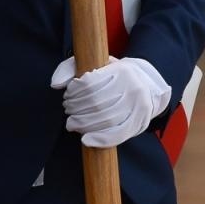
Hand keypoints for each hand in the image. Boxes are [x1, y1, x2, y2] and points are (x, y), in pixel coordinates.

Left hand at [49, 55, 171, 147]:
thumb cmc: (115, 76)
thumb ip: (71, 68)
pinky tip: (86, 139)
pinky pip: (118, 135)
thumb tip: (56, 84)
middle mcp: (132, 87)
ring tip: (72, 123)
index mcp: (121, 70)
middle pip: (95, 103)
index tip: (68, 95)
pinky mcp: (139, 123)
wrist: (148, 85)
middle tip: (68, 110)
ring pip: (105, 120)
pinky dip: (100, 140)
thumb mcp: (96, 64)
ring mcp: (138, 106)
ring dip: (82, 124)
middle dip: (75, 109)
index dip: (73, 92)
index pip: (89, 84)